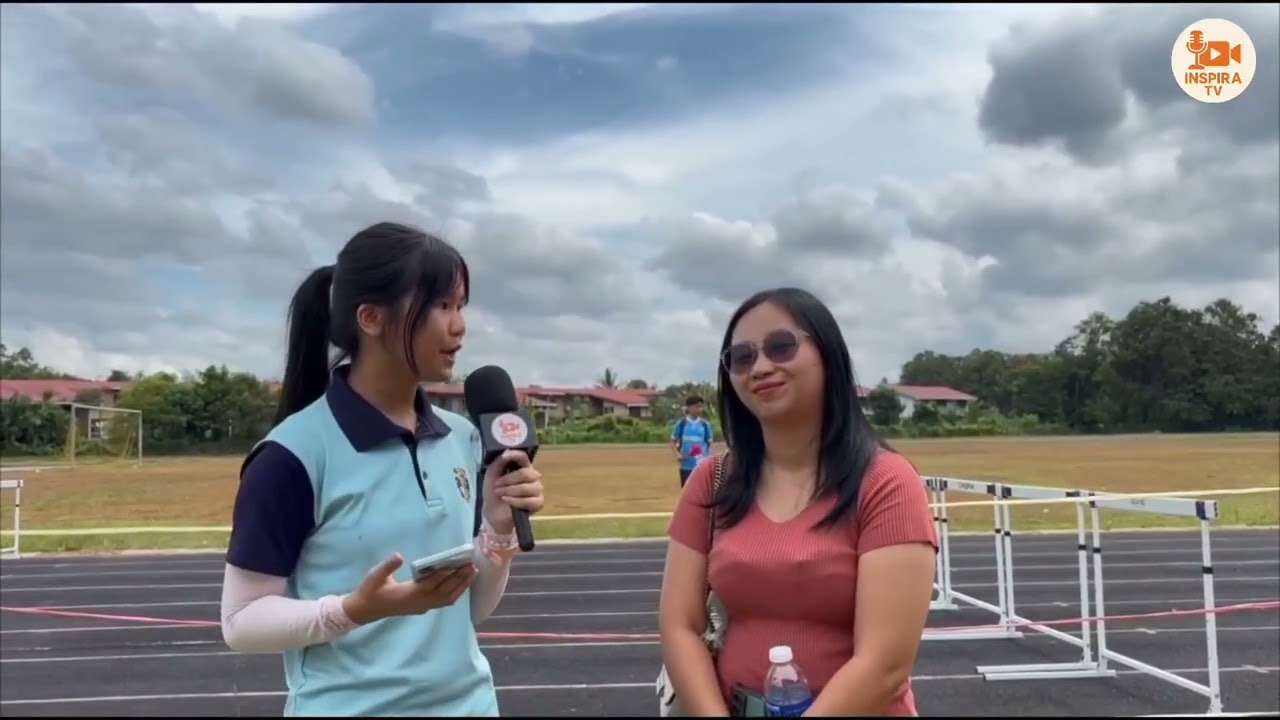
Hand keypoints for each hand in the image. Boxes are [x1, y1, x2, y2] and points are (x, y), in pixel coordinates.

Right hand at [342, 553, 476, 624]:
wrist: (364, 610)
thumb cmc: (370, 591)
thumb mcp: (375, 576)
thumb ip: (388, 566)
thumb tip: (399, 555)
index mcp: (408, 594)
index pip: (430, 584)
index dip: (444, 576)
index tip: (457, 565)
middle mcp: (418, 603)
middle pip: (444, 592)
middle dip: (459, 580)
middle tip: (472, 566)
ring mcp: (421, 607)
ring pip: (446, 599)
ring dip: (460, 587)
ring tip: (472, 573)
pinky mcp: (422, 608)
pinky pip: (442, 602)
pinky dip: (454, 593)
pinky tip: (461, 585)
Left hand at [482, 449, 545, 534]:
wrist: (493, 512)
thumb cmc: (494, 492)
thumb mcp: (491, 475)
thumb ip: (498, 462)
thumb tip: (506, 452)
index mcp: (522, 467)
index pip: (524, 457)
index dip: (515, 455)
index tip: (504, 457)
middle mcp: (533, 476)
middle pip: (525, 473)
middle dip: (508, 480)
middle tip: (497, 486)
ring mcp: (537, 490)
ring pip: (527, 487)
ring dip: (510, 491)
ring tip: (500, 495)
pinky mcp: (538, 503)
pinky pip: (529, 501)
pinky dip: (516, 501)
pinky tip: (507, 501)